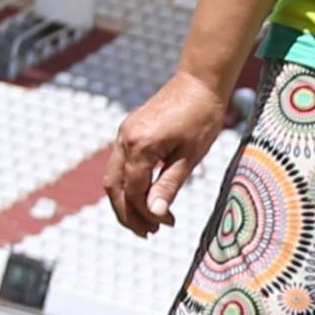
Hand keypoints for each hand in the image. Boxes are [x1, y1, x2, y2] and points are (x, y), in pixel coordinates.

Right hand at [106, 73, 229, 237]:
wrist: (199, 81)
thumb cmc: (201, 116)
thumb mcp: (190, 155)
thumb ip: (169, 185)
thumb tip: (156, 215)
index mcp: (140, 145)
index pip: (135, 191)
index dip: (147, 213)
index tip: (166, 225)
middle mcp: (124, 139)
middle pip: (115, 188)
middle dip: (127, 214)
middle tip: (148, 233)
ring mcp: (123, 134)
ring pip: (113, 177)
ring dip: (124, 202)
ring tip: (144, 220)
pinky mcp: (128, 131)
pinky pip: (119, 164)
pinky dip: (127, 184)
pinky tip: (144, 195)